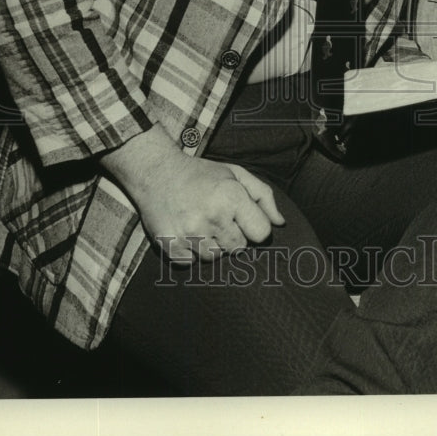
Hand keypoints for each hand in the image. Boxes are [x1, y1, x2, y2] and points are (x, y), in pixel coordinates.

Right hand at [100, 126, 284, 262]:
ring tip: (200, 222)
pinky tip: (185, 230)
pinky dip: (190, 251)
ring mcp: (189, 234)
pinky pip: (192, 263)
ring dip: (211, 244)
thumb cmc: (202, 174)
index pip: (261, 233)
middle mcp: (211, 217)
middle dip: (232, 235)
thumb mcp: (236, 174)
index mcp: (231, 197)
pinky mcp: (170, 246)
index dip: (254, 226)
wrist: (156, 172)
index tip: (243, 218)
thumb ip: (263, 196)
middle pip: (239, 248)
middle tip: (217, 216)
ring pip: (215, 257)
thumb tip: (280, 224)